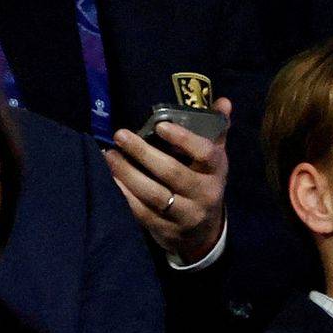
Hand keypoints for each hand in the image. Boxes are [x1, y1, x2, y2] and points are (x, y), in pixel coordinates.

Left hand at [105, 97, 230, 264]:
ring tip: (109, 155)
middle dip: (144, 153)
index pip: (206, 154)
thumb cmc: (204, 182)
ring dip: (128, 173)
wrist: (204, 231)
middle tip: (121, 136)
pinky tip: (110, 179)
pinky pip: (141, 212)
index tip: (160, 126)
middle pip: (173, 173)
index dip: (184, 139)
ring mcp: (185, 214)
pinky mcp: (165, 228)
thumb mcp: (214, 158)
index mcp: (216, 171)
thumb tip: (224, 101)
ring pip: (154, 194)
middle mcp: (204, 193)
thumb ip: (216, 129)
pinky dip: (124, 195)